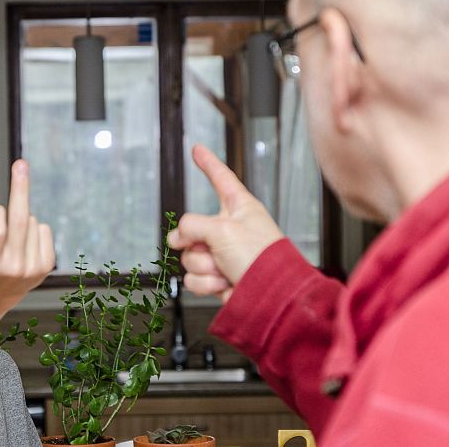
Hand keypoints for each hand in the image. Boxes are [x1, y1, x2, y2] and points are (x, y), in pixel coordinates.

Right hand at [0, 159, 54, 300]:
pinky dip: (34, 227)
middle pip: (21, 220)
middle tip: (20, 163)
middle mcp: (14, 268)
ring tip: (11, 237)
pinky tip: (23, 241)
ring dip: (21, 219)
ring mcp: (32, 268)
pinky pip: (44, 229)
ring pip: (31, 221)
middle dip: (20, 188)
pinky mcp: (46, 265)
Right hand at [168, 145, 283, 301]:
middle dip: (195, 243)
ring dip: (204, 266)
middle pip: (192, 227)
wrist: (271, 298)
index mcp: (239, 207)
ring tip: (224, 269)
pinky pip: (194, 278)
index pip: (220, 178)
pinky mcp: (218, 278)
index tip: (198, 150)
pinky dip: (206, 283)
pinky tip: (224, 283)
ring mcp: (223, 254)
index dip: (208, 163)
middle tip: (211, 249)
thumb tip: (177, 236)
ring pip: (190, 256)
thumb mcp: (222, 230)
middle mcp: (230, 229)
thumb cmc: (262, 259)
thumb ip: (192, 225)